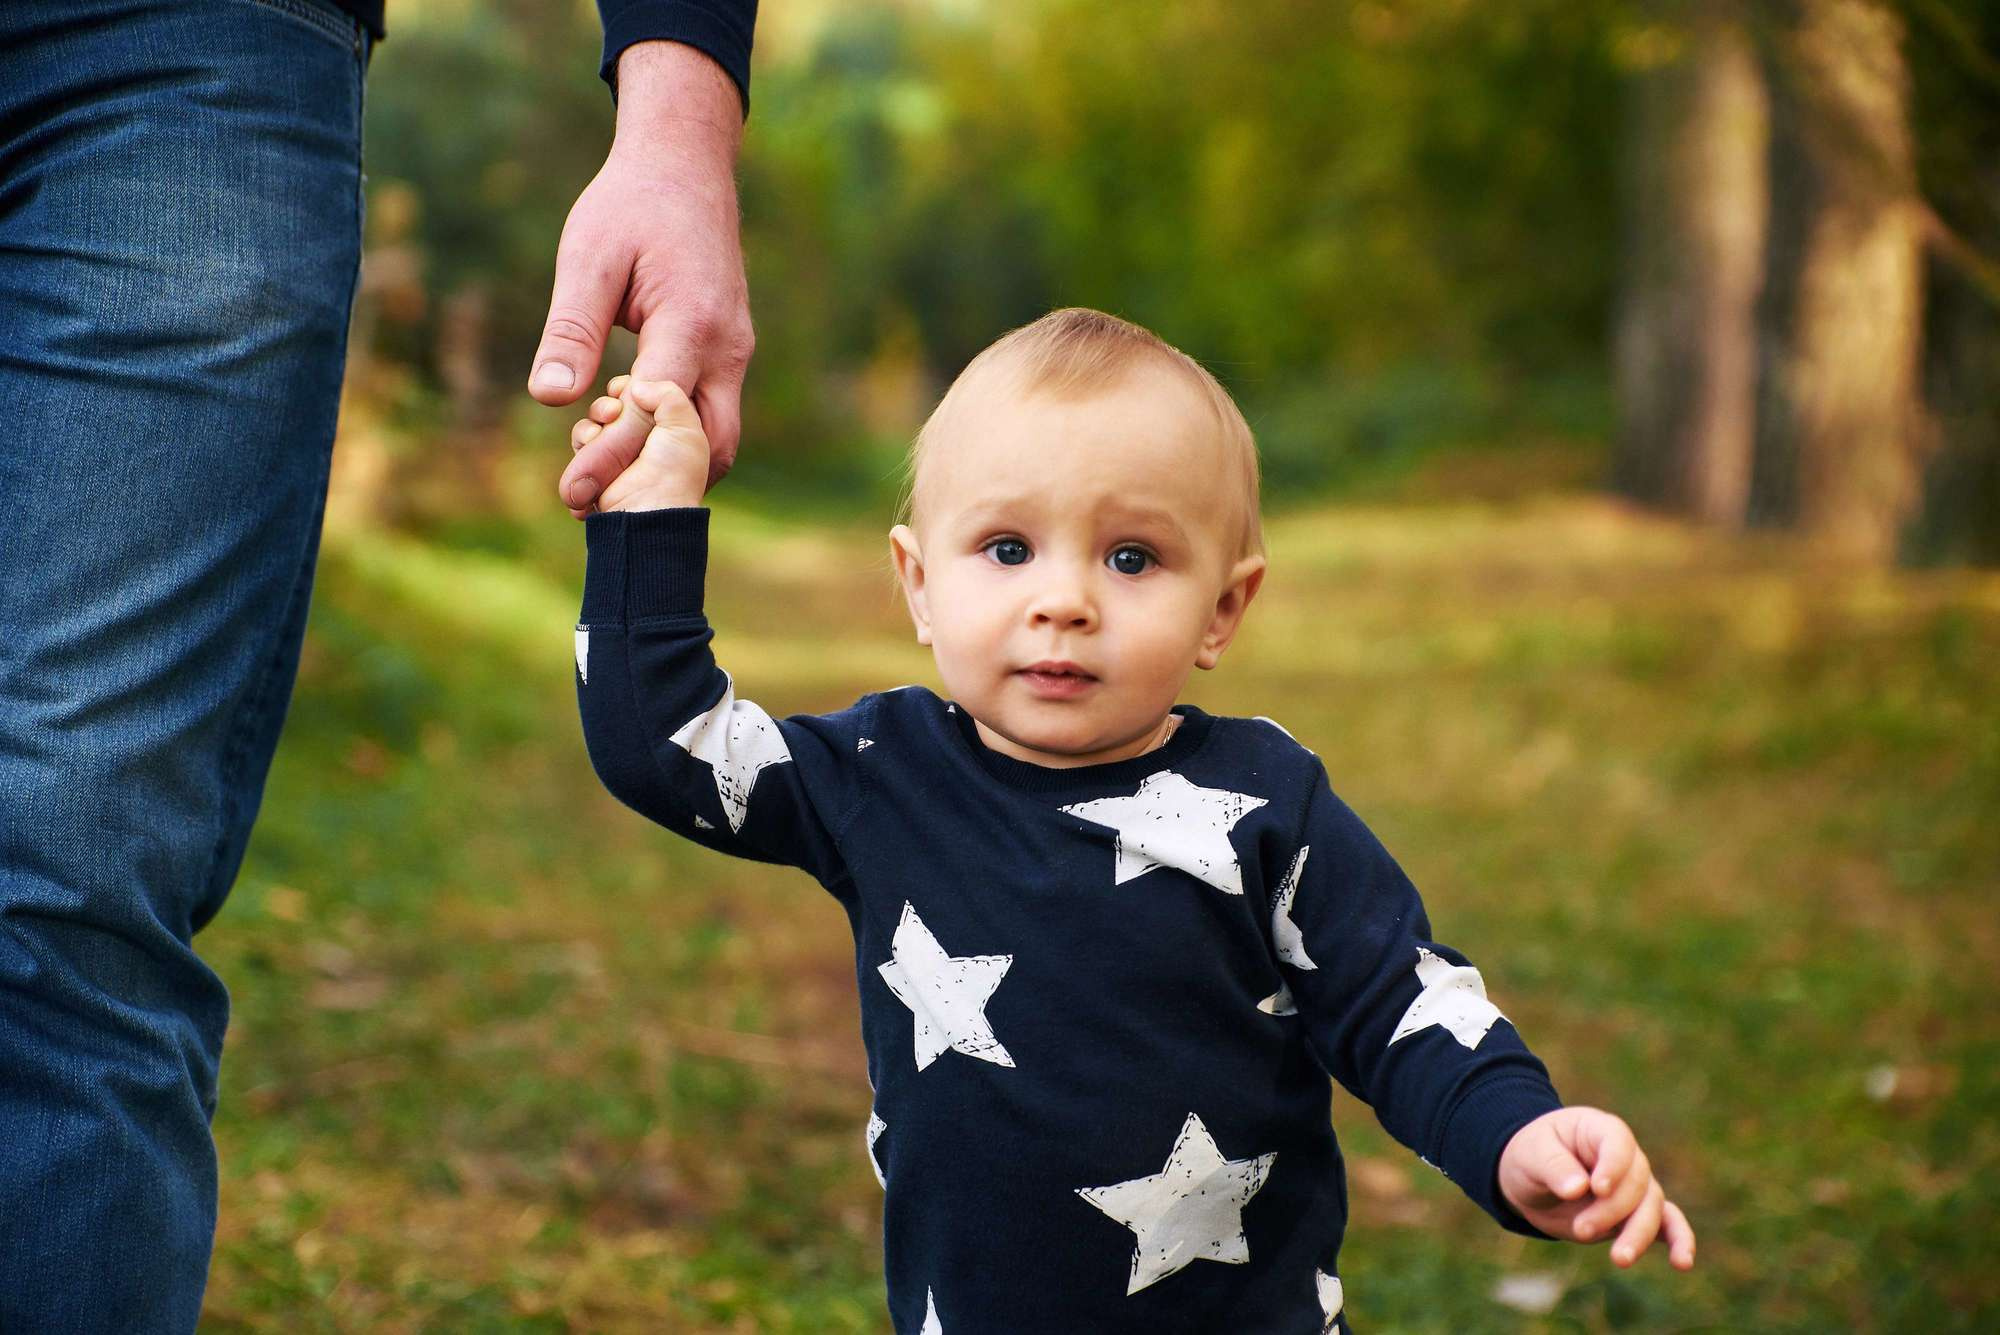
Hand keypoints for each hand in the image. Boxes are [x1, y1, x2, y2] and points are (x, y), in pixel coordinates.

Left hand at [530, 41, 752, 515]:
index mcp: (692, 324)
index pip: (656, 414)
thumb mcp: (587, 258)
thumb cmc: (631, 208)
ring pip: (715, 439)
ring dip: (665, 464)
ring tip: (599, 464)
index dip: (614, 459)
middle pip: (708, 449)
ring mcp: (736, 355)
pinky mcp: (730, 356)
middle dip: (654, 482)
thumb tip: (550, 399)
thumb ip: (571, 329)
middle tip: (591, 496)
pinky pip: (710, 415)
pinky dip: (672, 439)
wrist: (685, 168)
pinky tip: (620, 431)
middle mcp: (728, 349)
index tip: (572, 494)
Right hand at [562, 375, 711, 513]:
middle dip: (610, 403)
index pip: (645, 397)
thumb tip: (639, 387)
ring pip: (597, 422)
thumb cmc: (673, 470)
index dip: (634, 388)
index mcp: (670, 430)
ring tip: (600, 430)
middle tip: (614, 411)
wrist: (648, 510)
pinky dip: (584, 440)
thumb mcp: (685, 424)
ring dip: (595, 420)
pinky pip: (582, 443)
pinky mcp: (597, 470)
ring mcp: (619, 457)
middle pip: (617, 405)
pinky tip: (592, 442)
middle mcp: (644, 442)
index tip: (632, 389)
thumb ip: (667, 393)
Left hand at [1497, 1106, 1695, 1269]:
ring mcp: (1636, 1187)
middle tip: (1580, 1229)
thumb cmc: (1532, 1156)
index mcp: (1600, 1131)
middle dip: (1611, 1211)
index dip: (1613, 1166)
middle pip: (1637, 1183)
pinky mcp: (1636, 1215)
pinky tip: (1683, 1262)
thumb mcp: (1532, 1154)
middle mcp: (1627, 1158)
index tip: (1597, 1188)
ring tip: (1619, 1259)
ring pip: (1652, 1208)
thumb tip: (1577, 1189)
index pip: (1619, 1143)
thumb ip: (1554, 1167)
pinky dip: (1679, 1241)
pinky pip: (1667, 1225)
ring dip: (1638, 1234)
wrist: (1532, 1180)